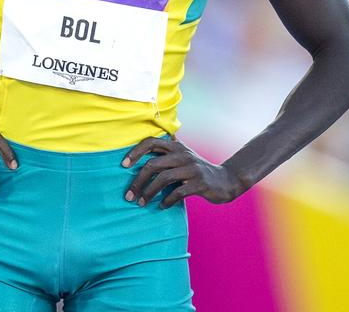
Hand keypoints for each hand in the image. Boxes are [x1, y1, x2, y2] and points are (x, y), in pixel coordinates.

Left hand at [122, 137, 246, 208]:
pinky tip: (161, 206)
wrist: (225, 180)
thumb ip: (165, 155)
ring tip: (141, 203)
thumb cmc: (197, 170)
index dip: (135, 152)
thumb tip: (139, 156)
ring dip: (149, 193)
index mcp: (176, 147)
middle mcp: (183, 155)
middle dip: (137, 181)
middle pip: (153, 164)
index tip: (123, 165)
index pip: (151, 142)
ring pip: (163, 179)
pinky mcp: (200, 183)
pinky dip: (167, 200)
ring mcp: (192, 168)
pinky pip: (178, 192)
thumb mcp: (182, 158)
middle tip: (128, 196)